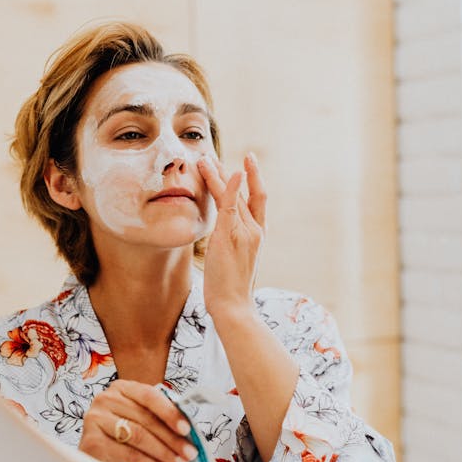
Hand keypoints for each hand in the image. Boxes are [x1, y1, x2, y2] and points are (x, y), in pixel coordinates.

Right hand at [78, 380, 197, 461]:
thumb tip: (188, 432)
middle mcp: (105, 399)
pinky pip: (128, 455)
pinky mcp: (91, 443)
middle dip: (172, 439)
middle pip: (146, 419)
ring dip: (164, 453)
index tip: (187, 429)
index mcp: (121, 388)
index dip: (170, 412)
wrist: (94, 455)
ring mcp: (95, 420)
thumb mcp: (139, 419)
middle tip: (189, 454)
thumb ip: (158, 418)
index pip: (149, 395)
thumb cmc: (121, 434)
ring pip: (138, 437)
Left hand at [196, 153, 266, 319]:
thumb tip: (221, 234)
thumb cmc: (230, 288)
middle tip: (220, 154)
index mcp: (257, 235)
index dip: (253, 180)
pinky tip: (230, 170)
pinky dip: (230, 187)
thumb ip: (231, 242)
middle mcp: (255, 230)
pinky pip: (230, 206)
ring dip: (219, 174)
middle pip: (244, 193)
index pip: (256, 200)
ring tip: (205, 158)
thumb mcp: (232, 260)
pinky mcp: (231, 236)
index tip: (246, 163)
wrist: (234, 307)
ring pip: (233, 196)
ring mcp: (245, 232)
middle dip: (232, 172)